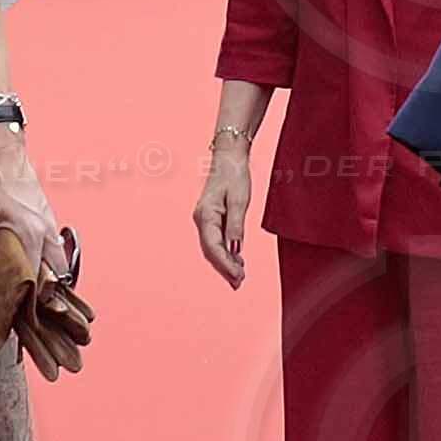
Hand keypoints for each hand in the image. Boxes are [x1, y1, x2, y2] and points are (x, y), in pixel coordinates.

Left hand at [0, 139, 59, 289]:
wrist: (8, 156)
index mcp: (33, 236)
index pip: (37, 275)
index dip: (32, 294)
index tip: (26, 309)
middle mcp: (46, 232)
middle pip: (53, 269)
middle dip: (46, 287)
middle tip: (35, 304)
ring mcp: (48, 223)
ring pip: (57, 256)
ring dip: (51, 271)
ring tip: (41, 288)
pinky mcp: (46, 214)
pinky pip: (54, 242)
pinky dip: (50, 255)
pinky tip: (39, 259)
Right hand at [194, 139, 250, 287]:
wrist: (228, 157)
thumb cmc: (234, 175)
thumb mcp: (239, 199)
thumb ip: (236, 225)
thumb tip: (235, 249)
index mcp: (205, 215)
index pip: (213, 247)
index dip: (225, 264)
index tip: (238, 276)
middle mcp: (201, 219)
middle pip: (211, 251)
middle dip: (224, 268)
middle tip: (239, 283)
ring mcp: (205, 219)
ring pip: (212, 248)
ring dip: (225, 263)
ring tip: (239, 276)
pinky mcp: (211, 218)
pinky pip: (216, 240)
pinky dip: (226, 252)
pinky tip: (236, 260)